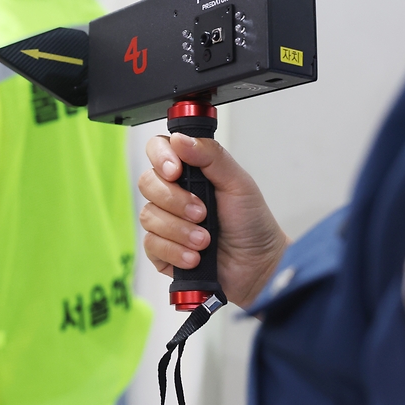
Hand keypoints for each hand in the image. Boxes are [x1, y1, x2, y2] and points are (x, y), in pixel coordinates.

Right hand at [138, 133, 289, 308]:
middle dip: (175, 201)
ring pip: (149, 216)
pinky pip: (151, 244)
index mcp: (190, 171)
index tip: (175, 171)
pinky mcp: (161, 250)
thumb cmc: (252, 223)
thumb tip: (180, 139)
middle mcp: (173, 193)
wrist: (258, 266)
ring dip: (180, 230)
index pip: (158, 150)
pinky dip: (175, 251)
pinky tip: (194, 257)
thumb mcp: (237, 182)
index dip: (161, 158)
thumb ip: (210, 156)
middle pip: (147, 183)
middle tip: (202, 213)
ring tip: (205, 240)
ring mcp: (165, 222)